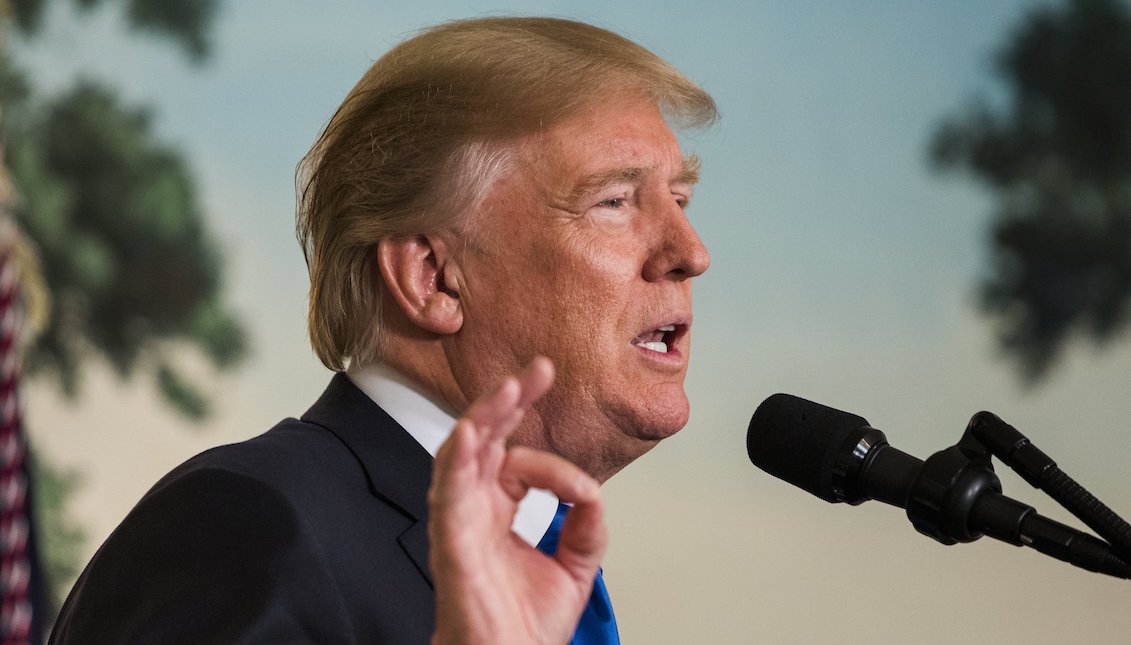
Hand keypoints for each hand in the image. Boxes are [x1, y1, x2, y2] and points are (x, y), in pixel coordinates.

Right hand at [429, 357, 605, 644]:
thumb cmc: (524, 627)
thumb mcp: (575, 568)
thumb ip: (586, 528)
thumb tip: (592, 493)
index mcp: (498, 513)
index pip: (518, 461)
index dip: (553, 463)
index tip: (584, 490)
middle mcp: (474, 511)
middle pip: (484, 441)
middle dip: (508, 402)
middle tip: (537, 370)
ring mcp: (459, 523)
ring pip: (461, 455)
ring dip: (483, 418)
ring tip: (508, 389)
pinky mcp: (451, 542)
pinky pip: (446, 492)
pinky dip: (455, 459)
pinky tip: (468, 433)